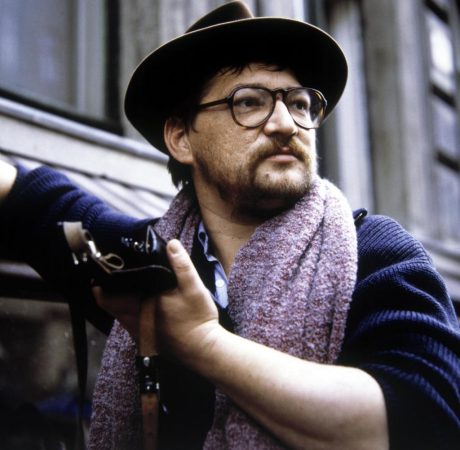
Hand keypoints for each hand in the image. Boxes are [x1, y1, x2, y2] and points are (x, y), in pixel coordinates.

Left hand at [92, 238, 219, 364]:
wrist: (203, 350)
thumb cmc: (197, 318)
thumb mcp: (194, 287)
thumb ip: (182, 265)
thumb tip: (171, 243)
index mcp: (140, 304)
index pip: (106, 296)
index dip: (100, 284)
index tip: (102, 270)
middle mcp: (134, 320)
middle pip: (109, 306)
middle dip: (108, 291)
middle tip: (115, 276)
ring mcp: (139, 332)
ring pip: (118, 316)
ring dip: (118, 303)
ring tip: (127, 288)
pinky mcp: (146, 341)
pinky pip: (129, 325)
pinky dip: (128, 314)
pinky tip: (141, 306)